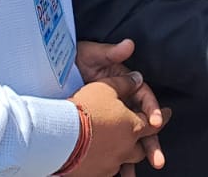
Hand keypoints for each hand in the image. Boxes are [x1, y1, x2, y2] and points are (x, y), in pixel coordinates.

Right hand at [69, 76, 160, 176]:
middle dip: (145, 145)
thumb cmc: (85, 109)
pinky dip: (105, 165)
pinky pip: (105, 171)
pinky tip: (99, 162)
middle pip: (141, 149)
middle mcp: (126, 149)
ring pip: (123, 164)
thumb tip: (137, 78)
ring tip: (126, 170)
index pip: (153, 123)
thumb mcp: (106, 87)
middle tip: (146, 144)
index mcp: (133, 128)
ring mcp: (110, 164)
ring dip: (124, 162)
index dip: (160, 117)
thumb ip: (124, 83)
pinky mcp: (94, 174)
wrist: (59, 136)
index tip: (166, 115)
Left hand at [76, 40, 169, 168]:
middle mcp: (121, 104)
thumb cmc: (74, 61)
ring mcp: (110, 120)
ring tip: (134, 176)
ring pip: (127, 142)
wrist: (50, 73)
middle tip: (157, 160)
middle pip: (141, 126)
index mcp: (125, 86)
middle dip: (150, 144)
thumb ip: (111, 53)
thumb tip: (128, 45)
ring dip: (133, 160)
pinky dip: (114, 163)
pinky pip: (109, 150)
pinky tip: (116, 174)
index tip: (156, 122)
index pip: (145, 99)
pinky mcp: (97, 131)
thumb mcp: (92, 55)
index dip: (153, 111)